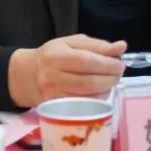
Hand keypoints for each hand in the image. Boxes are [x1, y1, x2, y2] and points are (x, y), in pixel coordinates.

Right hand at [8, 34, 126, 107]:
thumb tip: (121, 46)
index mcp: (56, 55)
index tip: (120, 64)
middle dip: (110, 78)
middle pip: (88, 81)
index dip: (107, 64)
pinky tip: (101, 91)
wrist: (29, 75)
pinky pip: (83, 106)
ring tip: (111, 81)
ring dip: (106, 89)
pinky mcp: (56, 108)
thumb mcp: (73, 42)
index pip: (86, 61)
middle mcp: (52, 76)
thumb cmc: (54, 55)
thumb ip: (98, 45)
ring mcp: (53, 95)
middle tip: (119, 73)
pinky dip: (97, 99)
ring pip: (87, 96)